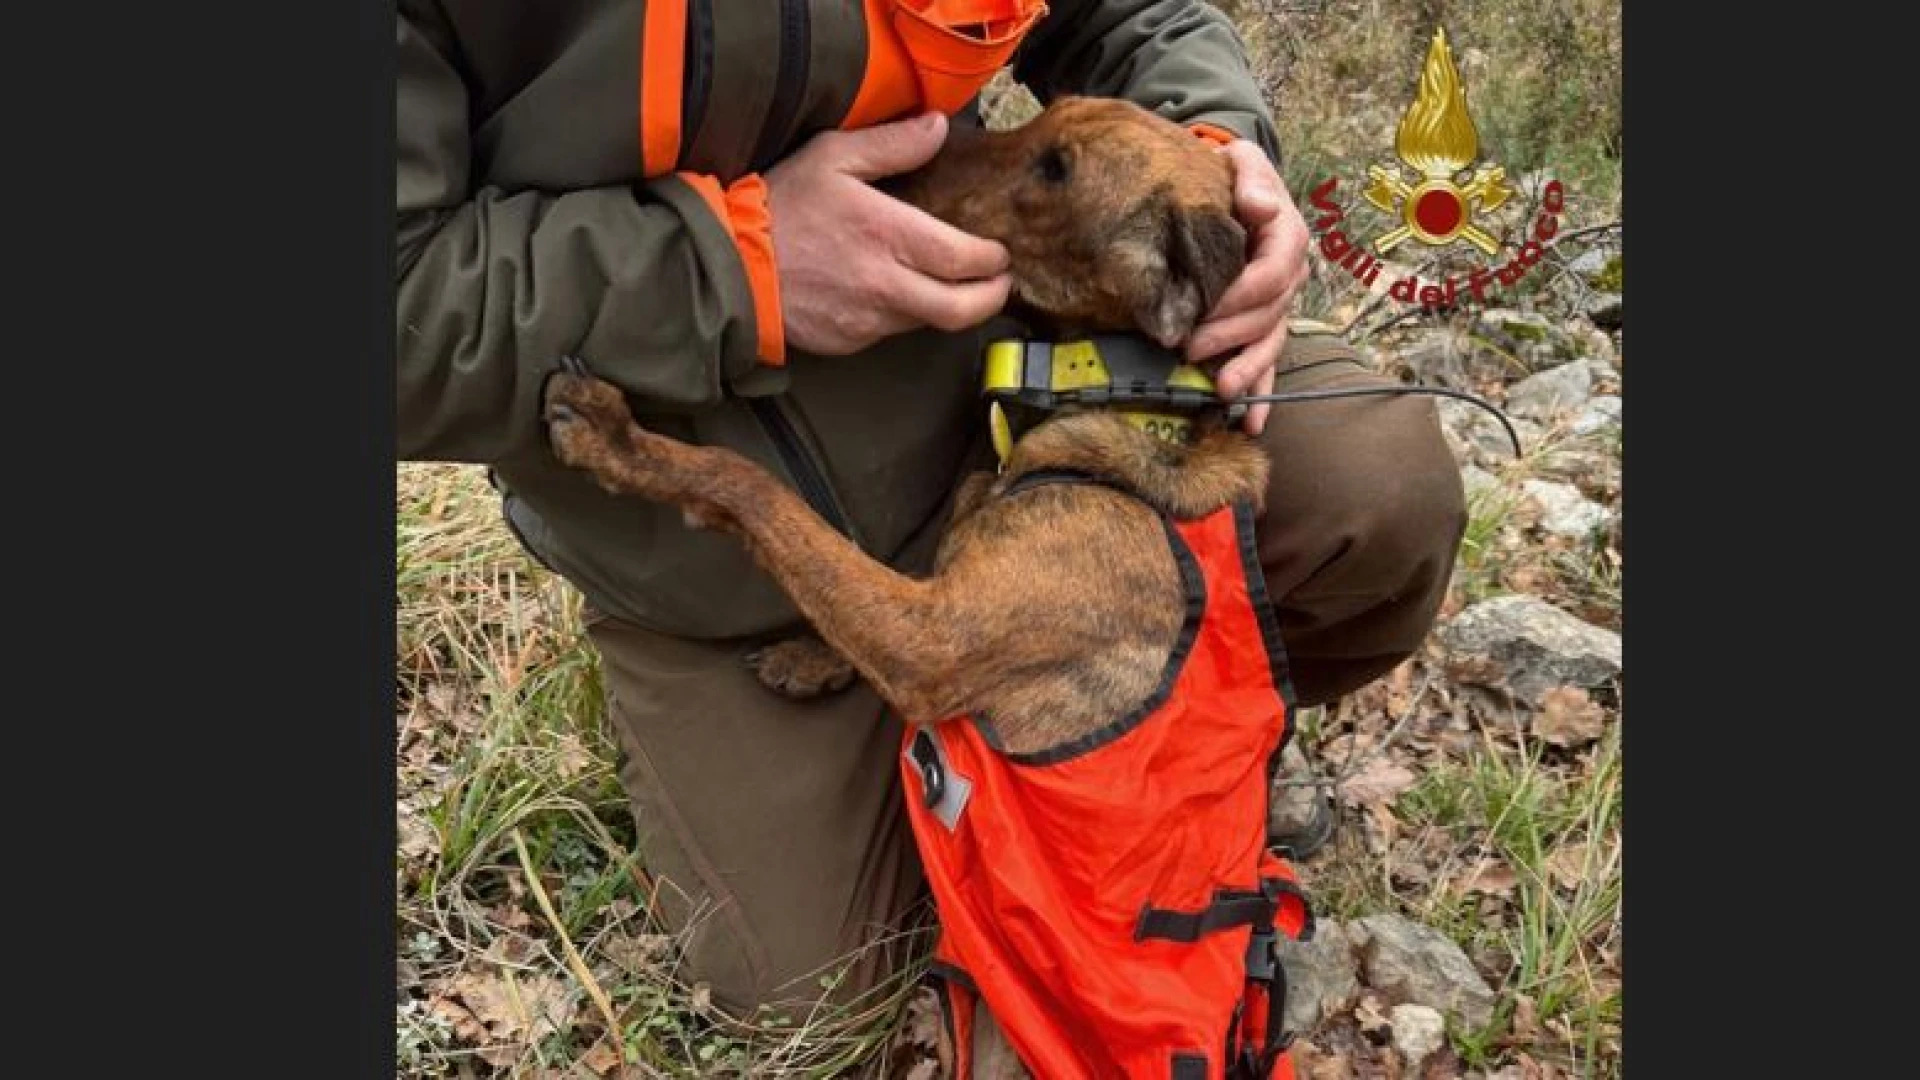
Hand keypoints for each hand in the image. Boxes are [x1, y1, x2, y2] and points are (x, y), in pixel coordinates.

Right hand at [766, 112, 1013, 355]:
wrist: (729, 266)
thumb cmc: (780, 206)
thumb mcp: (832, 157)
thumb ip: (892, 145)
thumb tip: (938, 128)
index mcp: (890, 236)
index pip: (966, 260)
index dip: (992, 260)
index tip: (999, 251)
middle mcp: (888, 286)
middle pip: (962, 310)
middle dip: (991, 298)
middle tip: (998, 282)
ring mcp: (869, 320)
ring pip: (928, 322)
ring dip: (947, 305)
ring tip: (949, 284)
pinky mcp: (850, 341)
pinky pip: (891, 331)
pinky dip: (904, 314)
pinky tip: (895, 293)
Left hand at [1184, 139, 1310, 434]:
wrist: (1227, 191)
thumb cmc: (1229, 175)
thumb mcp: (1241, 162)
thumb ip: (1251, 177)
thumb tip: (1261, 206)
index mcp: (1287, 239)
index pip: (1272, 274)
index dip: (1240, 295)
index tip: (1204, 307)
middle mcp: (1289, 277)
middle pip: (1267, 316)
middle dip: (1230, 336)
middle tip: (1188, 348)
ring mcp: (1277, 307)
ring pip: (1270, 345)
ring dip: (1247, 370)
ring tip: (1222, 391)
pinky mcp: (1262, 327)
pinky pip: (1267, 364)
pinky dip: (1260, 394)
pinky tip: (1250, 423)